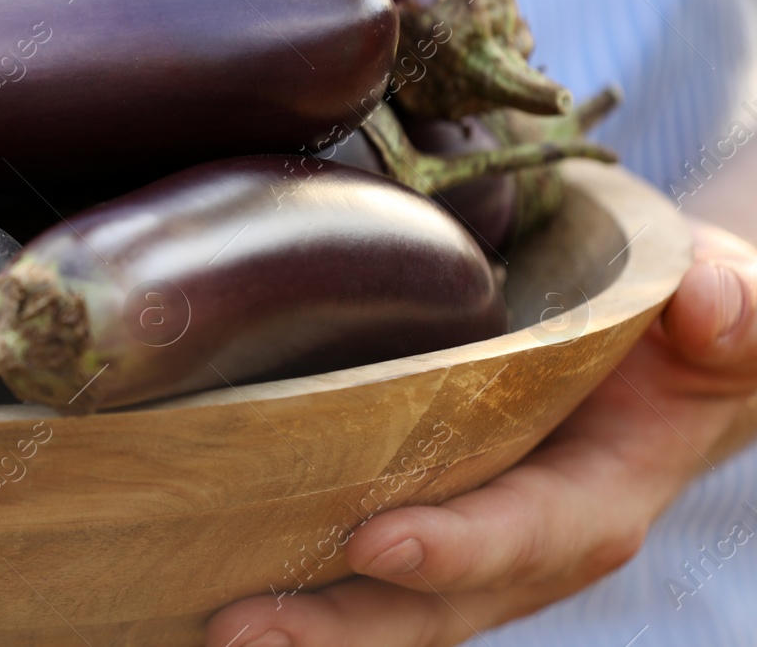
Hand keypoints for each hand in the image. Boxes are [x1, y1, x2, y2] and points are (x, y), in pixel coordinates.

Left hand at [206, 220, 756, 646]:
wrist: (669, 358)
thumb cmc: (692, 328)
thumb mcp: (731, 308)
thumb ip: (731, 313)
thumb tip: (704, 300)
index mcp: (599, 496)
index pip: (525, 532)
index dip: (456, 547)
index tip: (374, 542)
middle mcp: (529, 541)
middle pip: (434, 604)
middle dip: (341, 625)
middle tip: (242, 627)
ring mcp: (472, 545)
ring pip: (387, 609)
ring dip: (303, 626)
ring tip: (212, 626)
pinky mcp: (427, 526)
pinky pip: (366, 578)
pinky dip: (300, 593)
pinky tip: (210, 590)